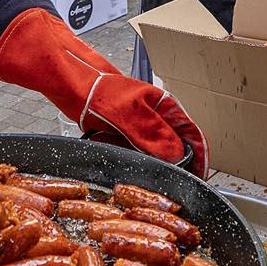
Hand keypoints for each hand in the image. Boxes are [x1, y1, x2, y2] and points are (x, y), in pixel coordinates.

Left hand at [0, 8, 208, 175]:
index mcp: (166, 107)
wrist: (68, 83)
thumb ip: (153, 135)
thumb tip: (177, 156)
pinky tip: (112, 151)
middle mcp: (157, 117)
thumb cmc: (97, 90)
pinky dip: (124, 157)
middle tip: (163, 182)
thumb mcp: (128, 114)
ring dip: (144, 162)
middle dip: (171, 166)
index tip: (197, 180)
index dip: (199, 159)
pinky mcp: (123, 133)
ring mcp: (140, 126)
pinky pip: (131, 153)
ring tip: (131, 162)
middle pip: (176, 149)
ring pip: (153, 154)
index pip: (193, 136)